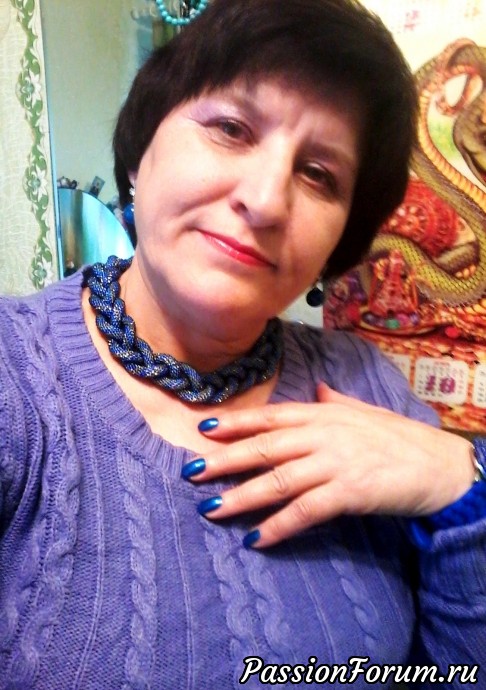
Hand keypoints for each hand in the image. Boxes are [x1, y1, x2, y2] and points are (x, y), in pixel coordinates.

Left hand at [184, 384, 473, 546]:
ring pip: (278, 480)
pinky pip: (306, 511)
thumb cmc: (398, 437)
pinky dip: (279, 526)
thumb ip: (336, 401)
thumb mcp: (364, 411)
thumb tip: (319, 389)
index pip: (271, 417)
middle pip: (265, 448)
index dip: (236, 423)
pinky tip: (255, 540)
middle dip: (224, 460)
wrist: (439, 464)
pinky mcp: (350, 492)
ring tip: (210, 510)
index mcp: (323, 414)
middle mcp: (323, 434)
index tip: (203, 430)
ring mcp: (335, 463)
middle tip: (190, 472)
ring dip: (241, 497)